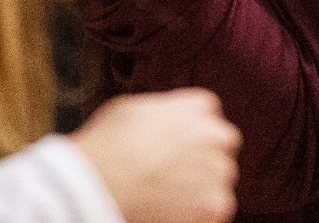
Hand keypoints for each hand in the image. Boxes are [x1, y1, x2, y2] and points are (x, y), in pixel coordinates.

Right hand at [70, 90, 239, 222]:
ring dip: (199, 191)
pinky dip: (196, 216)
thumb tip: (166, 121)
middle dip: (201, 162)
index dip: (189, 134)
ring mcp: (219, 172)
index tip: (174, 148)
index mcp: (199, 106)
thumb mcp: (133, 108)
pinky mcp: (215, 206)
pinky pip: (215, 213)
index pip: (208, 116)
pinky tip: (169, 213)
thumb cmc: (109, 145)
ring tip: (164, 198)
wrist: (99, 185)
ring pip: (218, 184)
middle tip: (172, 176)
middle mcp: (216, 136)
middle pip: (219, 150)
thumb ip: (163, 111)